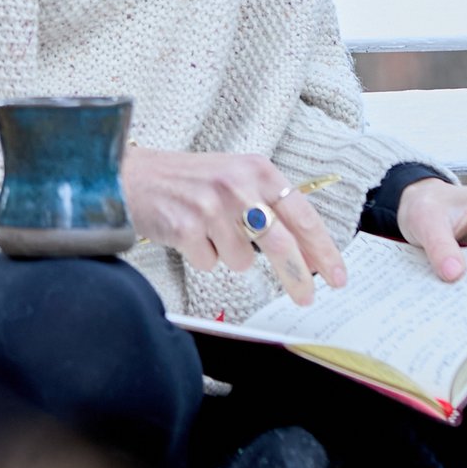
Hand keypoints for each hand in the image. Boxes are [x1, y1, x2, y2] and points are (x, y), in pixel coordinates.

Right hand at [121, 147, 348, 304]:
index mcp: (257, 169)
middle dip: (297, 276)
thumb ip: (267, 206)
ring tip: (205, 230)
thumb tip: (304, 251)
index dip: (323, 249)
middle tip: (307, 298)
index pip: (301, 214)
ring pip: (242, 259)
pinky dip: (201, 256)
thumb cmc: (186, 181)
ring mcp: (211, 205)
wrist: (129, 176)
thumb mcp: (234, 177)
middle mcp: (238, 184)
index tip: (337, 275)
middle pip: (281, 243)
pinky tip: (186, 234)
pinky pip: (211, 264)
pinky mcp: (186, 227)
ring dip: (227, 255)